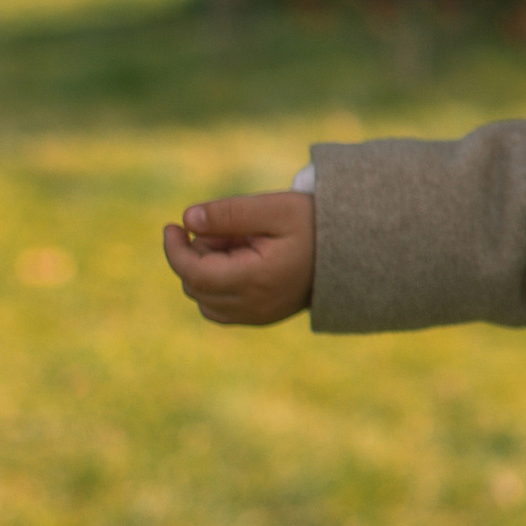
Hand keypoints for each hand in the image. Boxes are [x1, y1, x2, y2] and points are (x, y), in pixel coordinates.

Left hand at [163, 192, 315, 325]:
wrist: (353, 253)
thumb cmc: (315, 225)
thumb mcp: (275, 209)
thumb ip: (230, 213)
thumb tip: (187, 220)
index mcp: (256, 279)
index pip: (194, 273)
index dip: (175, 250)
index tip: (173, 225)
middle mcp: (254, 306)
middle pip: (195, 286)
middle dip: (196, 254)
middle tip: (226, 229)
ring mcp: (258, 316)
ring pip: (204, 300)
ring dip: (206, 270)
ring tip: (237, 244)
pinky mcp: (261, 317)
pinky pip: (219, 310)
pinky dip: (215, 287)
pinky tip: (236, 262)